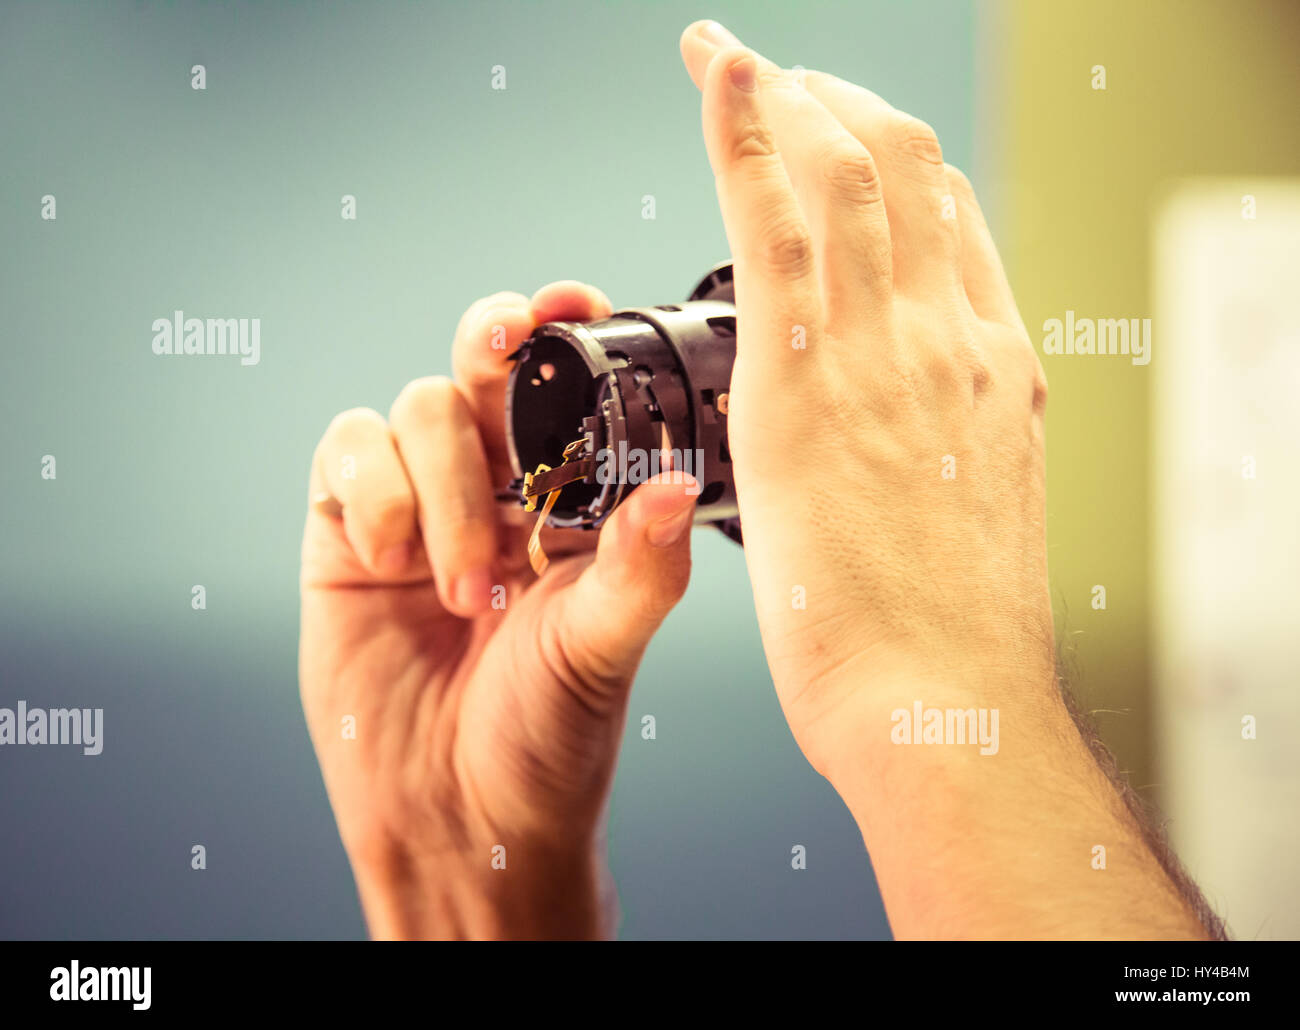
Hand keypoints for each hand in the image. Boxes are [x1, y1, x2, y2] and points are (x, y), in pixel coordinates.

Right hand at [299, 282, 698, 938]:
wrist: (457, 818)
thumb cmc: (546, 738)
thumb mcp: (604, 649)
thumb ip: (641, 566)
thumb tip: (682, 484)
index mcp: (574, 501)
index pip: (572, 391)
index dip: (570, 334)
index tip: (577, 300)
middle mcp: (499, 487)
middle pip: (488, 369)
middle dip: (495, 344)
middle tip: (507, 342)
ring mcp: (421, 504)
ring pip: (419, 410)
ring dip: (441, 484)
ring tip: (465, 588)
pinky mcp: (348, 529)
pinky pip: (346, 454)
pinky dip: (371, 488)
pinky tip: (393, 558)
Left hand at [677, 22, 1213, 939]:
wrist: (946, 705)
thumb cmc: (946, 642)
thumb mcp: (964, 519)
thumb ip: (932, 455)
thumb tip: (884, 443)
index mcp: (992, 371)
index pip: (950, 222)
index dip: (896, 158)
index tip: (849, 131)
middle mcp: (951, 340)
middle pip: (904, 170)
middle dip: (835, 103)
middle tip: (780, 76)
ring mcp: (884, 351)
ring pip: (843, 171)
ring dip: (785, 96)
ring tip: (735, 61)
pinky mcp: (804, 381)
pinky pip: (774, 217)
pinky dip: (745, 133)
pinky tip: (719, 80)